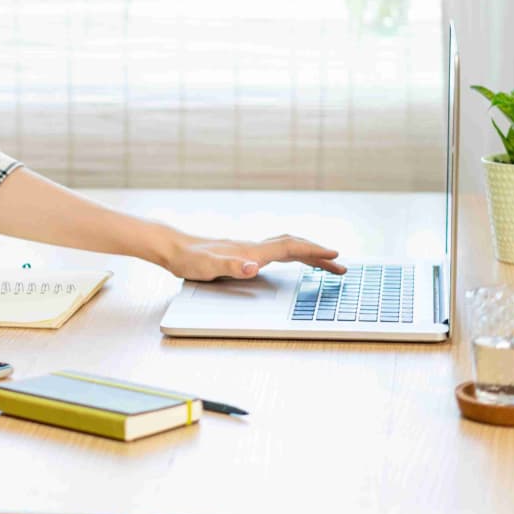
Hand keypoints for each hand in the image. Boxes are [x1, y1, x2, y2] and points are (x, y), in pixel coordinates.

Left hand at [163, 232, 344, 281]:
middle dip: (318, 255)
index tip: (336, 256)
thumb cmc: (188, 259)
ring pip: (286, 248)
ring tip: (325, 264)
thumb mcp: (206, 267)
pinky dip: (292, 256)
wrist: (172, 248)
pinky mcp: (242, 254)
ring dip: (308, 255)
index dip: (313, 252)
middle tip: (341, 266)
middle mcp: (253, 248)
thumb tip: (252, 267)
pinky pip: (275, 253)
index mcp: (251, 251)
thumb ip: (229, 266)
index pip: (290, 249)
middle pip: (293, 246)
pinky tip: (292, 262)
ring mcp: (248, 249)